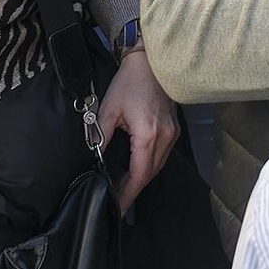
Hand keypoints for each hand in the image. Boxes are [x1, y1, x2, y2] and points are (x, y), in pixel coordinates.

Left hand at [96, 51, 178, 212]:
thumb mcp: (108, 109)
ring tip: (123, 187)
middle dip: (133, 189)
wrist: (151, 63)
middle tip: (116, 199)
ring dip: (142, 178)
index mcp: (148, 134)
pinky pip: (162, 156)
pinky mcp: (174, 129)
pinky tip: (136, 168)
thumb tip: (94, 157)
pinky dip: (150, 166)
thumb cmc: (130, 82)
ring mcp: (172, 134)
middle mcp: (165, 137)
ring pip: (158, 167)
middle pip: (150, 174)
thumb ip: (100, 136)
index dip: (127, 193)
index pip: (139, 174)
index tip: (117, 205)